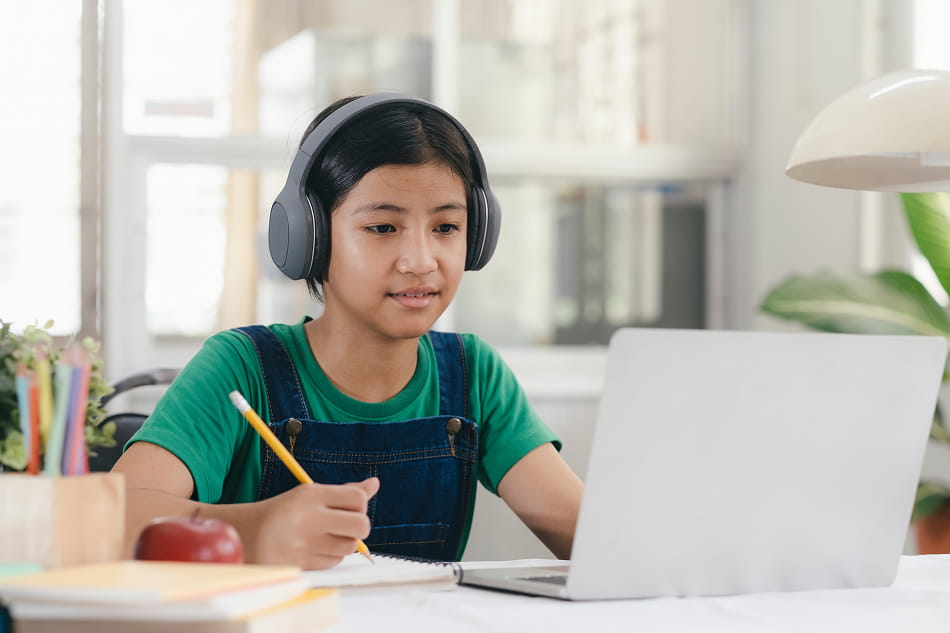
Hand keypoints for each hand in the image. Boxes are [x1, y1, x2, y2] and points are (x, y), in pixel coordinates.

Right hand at [251, 477, 379, 568]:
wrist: (247, 535)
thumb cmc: (285, 512)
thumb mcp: (310, 494)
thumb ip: (344, 492)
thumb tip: (375, 483)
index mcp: (311, 495)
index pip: (358, 497)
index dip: (361, 504)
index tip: (350, 507)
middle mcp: (309, 518)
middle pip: (361, 525)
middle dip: (359, 527)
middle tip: (346, 525)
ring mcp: (305, 543)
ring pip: (349, 547)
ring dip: (343, 543)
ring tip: (326, 536)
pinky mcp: (301, 564)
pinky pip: (334, 562)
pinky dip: (330, 557)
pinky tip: (315, 548)